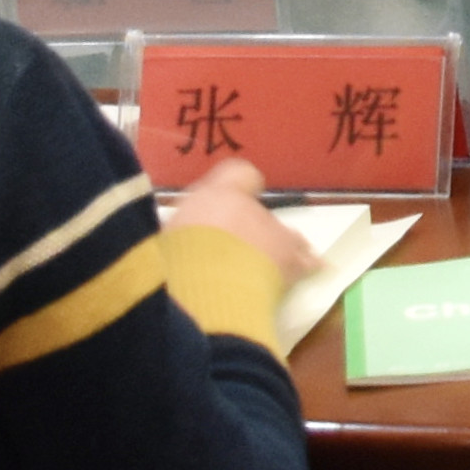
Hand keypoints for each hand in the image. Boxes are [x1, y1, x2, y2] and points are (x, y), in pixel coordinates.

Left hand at [164, 164, 319, 276]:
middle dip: (228, 221)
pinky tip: (206, 283)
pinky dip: (190, 264)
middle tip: (247, 245)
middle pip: (213, 203)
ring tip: (226, 271)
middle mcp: (194, 204)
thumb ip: (295, 250)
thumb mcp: (285, 255)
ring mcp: (170, 231)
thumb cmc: (252, 260)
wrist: (202, 296)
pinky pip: (176, 253)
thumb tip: (314, 258)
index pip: (240, 173)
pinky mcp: (155, 258)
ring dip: (207, 244)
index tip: (260, 199)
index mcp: (227, 193)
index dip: (252, 185)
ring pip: (192, 228)